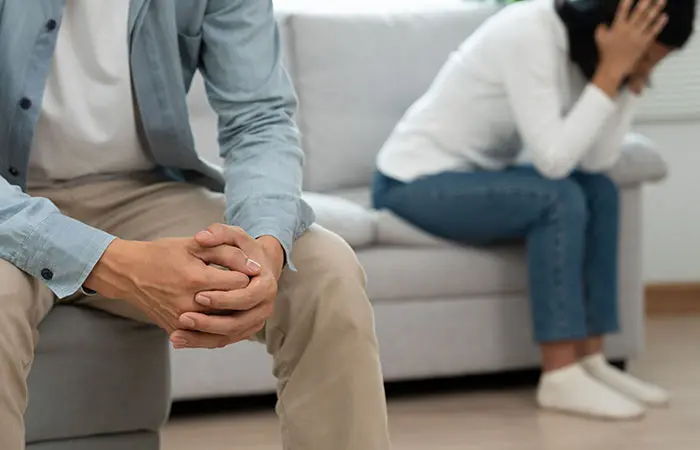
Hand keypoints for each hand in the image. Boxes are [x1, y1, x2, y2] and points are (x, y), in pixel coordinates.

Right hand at [85, 237, 260, 335]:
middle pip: (234, 306)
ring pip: (223, 324)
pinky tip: (228, 316)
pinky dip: (222, 328)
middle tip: (249, 286)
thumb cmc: (163, 254)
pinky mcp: (176, 330)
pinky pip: (207, 336)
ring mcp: (181, 321)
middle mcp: (189, 304)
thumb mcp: (195, 245)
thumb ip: (227, 253)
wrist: (128, 273)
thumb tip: (255, 267)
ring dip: (236, 313)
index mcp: (196, 279)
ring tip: (240, 301)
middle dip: (244, 295)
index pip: (239, 283)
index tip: (249, 269)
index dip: (247, 275)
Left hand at [170, 224, 282, 348]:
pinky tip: (178, 339)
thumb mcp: (235, 236)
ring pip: (228, 336)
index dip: (224, 299)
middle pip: (237, 323)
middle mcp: (264, 308)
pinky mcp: (242, 330)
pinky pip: (221, 340)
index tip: (199, 295)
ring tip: (176, 335)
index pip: (246, 297)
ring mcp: (254, 322)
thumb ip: (219, 232)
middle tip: (184, 317)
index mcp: (266, 285)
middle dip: (210, 323)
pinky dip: (200, 342)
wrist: (257, 267)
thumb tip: (201, 237)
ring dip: (201, 338)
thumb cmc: (244, 250)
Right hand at [593, 0, 666, 95]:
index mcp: (617, 27)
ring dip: (656, 8)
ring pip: (648, 19)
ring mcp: (637, 36)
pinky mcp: (644, 43)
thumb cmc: (606, 53)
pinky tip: (664, 16)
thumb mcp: (599, 39)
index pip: (623, 10)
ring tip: (662, 0)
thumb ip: (601, 28)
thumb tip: (604, 23)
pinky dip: (659, 24)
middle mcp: (628, 29)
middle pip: (639, 12)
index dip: (628, 1)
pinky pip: (653, 31)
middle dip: (646, 1)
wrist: (613, 68)